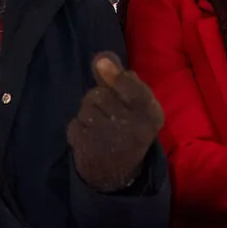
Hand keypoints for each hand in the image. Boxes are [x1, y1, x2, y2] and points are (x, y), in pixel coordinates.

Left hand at [67, 52, 164, 191]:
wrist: (118, 171)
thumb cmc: (129, 126)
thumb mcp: (135, 102)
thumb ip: (118, 77)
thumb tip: (101, 56)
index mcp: (151, 114)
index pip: (134, 91)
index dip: (117, 77)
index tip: (102, 64)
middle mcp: (133, 129)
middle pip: (101, 95)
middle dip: (100, 98)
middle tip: (110, 111)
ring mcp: (110, 141)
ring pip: (86, 108)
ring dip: (89, 112)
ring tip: (101, 125)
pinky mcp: (88, 150)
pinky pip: (75, 124)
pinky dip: (79, 128)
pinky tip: (91, 137)